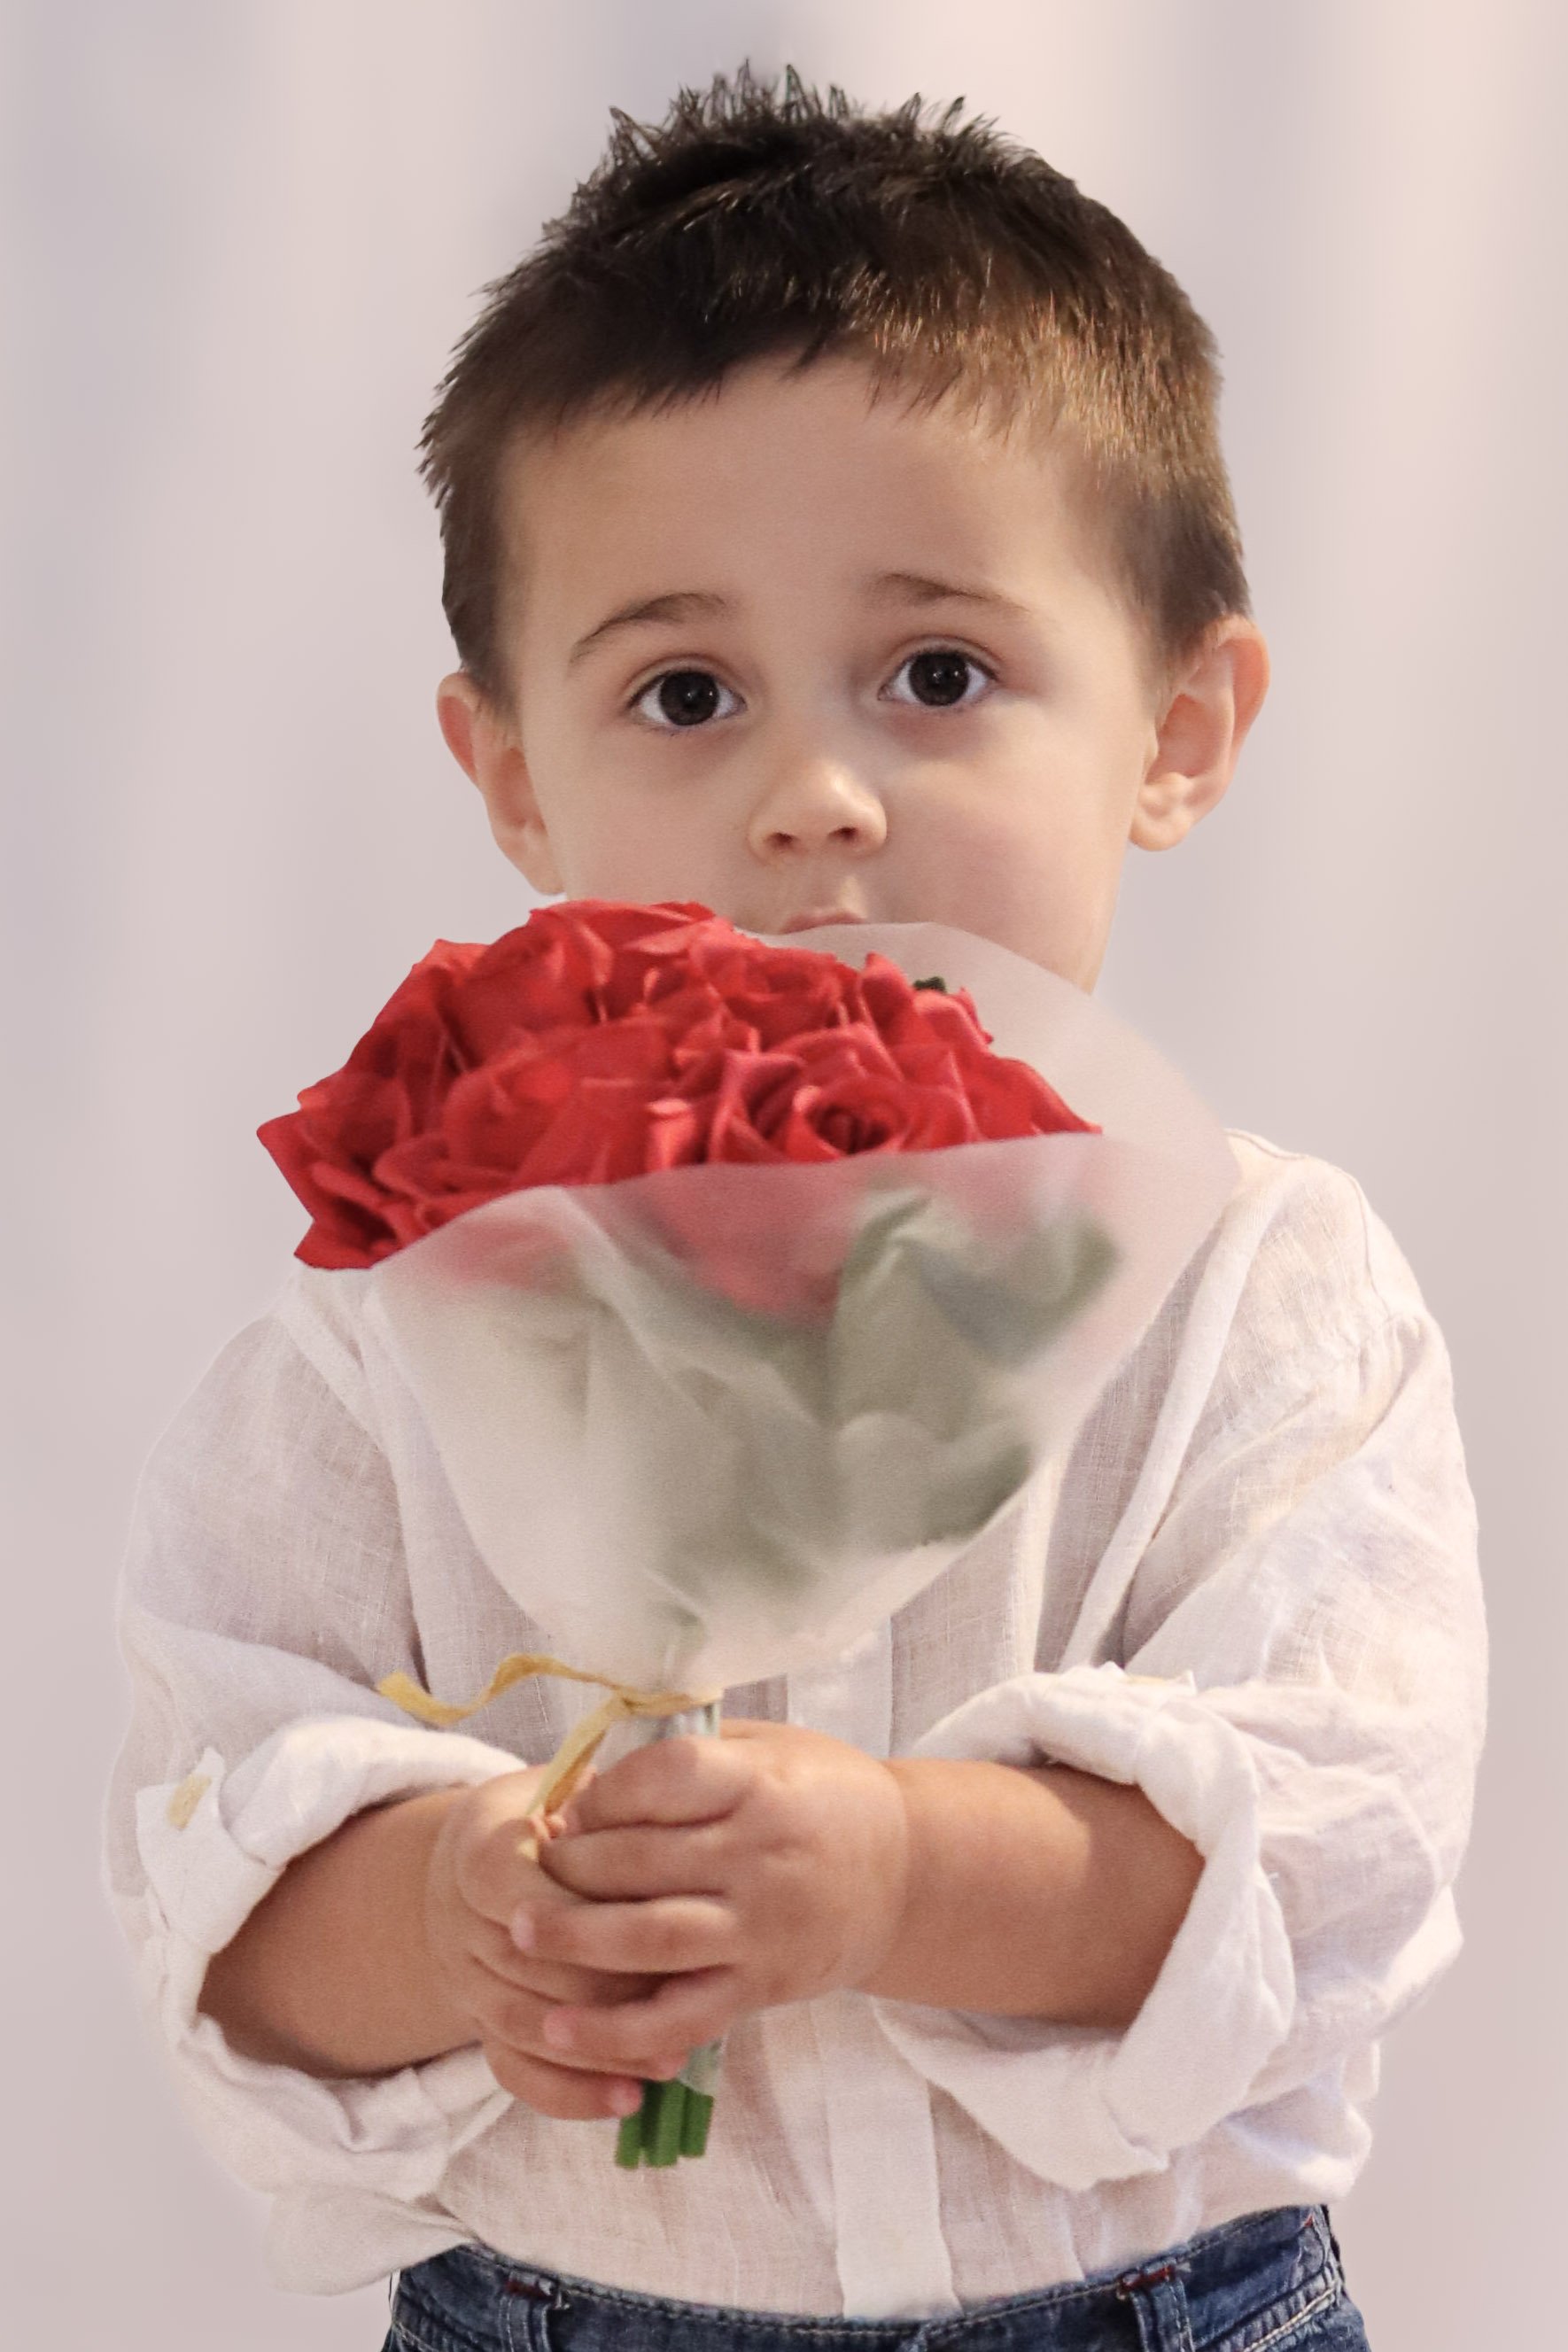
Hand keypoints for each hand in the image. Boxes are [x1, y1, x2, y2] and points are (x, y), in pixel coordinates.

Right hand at [423, 1767, 690, 2121]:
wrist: (479, 1866)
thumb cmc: (546, 1820)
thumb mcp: (564, 1789)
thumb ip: (601, 1805)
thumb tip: (657, 1823)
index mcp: (475, 1851)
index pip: (509, 1886)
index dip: (571, 1906)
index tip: (645, 1910)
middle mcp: (458, 1924)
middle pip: (525, 1967)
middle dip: (604, 1987)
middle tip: (683, 1994)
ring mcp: (466, 1985)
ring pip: (524, 2027)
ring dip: (598, 2049)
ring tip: (671, 2057)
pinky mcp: (482, 2030)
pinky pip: (515, 2073)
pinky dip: (569, 2095)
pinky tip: (628, 2099)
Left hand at [519, 1721, 910, 2076]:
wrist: (908, 1872)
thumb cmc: (824, 1795)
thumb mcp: (768, 1747)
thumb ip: (691, 1755)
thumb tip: (589, 1770)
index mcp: (761, 1784)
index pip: (665, 1779)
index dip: (603, 1792)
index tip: (569, 1804)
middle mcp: (760, 1856)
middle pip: (642, 1860)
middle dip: (569, 1866)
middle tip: (524, 1868)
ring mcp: (761, 1928)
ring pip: (651, 1939)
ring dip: (575, 1941)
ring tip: (519, 1934)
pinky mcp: (760, 1987)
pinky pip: (679, 2017)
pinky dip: (617, 2031)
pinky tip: (559, 2029)